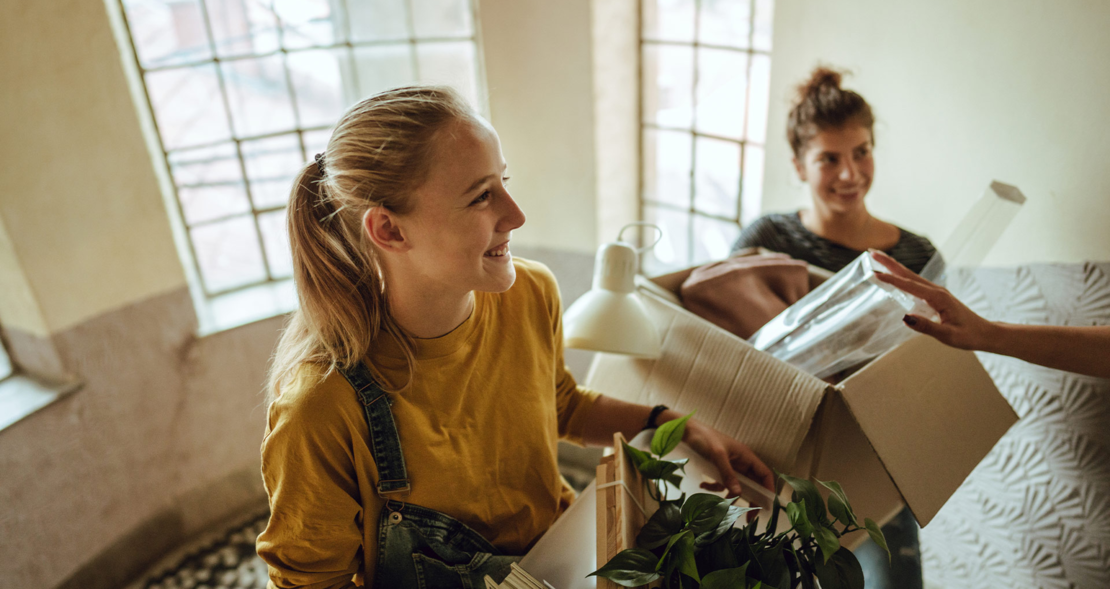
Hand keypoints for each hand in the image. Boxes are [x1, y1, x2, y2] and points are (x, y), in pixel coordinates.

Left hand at [680, 418, 774, 498]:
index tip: (766, 505)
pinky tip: (703, 485)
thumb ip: (727, 474)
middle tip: (749, 517)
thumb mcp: (717, 455)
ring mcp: (730, 466)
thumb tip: (738, 494)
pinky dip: (714, 487)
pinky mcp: (718, 469)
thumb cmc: (704, 438)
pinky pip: (721, 483)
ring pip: (736, 486)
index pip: (764, 474)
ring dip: (730, 496)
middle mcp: (741, 462)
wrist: (686, 430)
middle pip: (752, 484)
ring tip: (723, 507)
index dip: (768, 489)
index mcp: (746, 456)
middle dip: (751, 499)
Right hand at [870, 250, 997, 349]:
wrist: (985, 333)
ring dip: (894, 267)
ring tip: (878, 260)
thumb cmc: (968, 335)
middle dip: (889, 262)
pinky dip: (902, 277)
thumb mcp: (947, 335)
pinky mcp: (936, 296)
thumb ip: (926, 327)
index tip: (874, 273)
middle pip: (908, 274)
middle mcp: (936, 291)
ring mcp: (936, 292)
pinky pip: (915, 284)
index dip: (891, 280)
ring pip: (911, 276)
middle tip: (871, 252)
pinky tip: (895, 277)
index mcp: (938, 297)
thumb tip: (905, 318)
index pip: (909, 286)